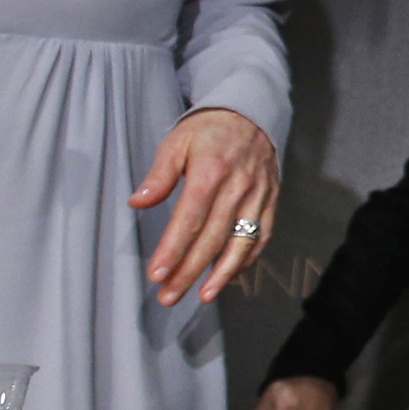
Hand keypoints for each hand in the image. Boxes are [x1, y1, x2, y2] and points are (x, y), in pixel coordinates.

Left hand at [133, 106, 280, 306]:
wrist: (250, 114)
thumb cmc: (207, 131)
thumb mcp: (176, 142)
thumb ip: (159, 175)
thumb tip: (138, 201)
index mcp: (211, 171)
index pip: (190, 219)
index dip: (173, 249)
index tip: (157, 274)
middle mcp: (238, 187)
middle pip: (212, 237)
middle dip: (189, 271)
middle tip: (168, 296)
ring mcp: (258, 195)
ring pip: (241, 242)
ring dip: (222, 273)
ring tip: (202, 296)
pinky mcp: (271, 201)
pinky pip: (262, 235)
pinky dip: (246, 259)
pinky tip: (229, 276)